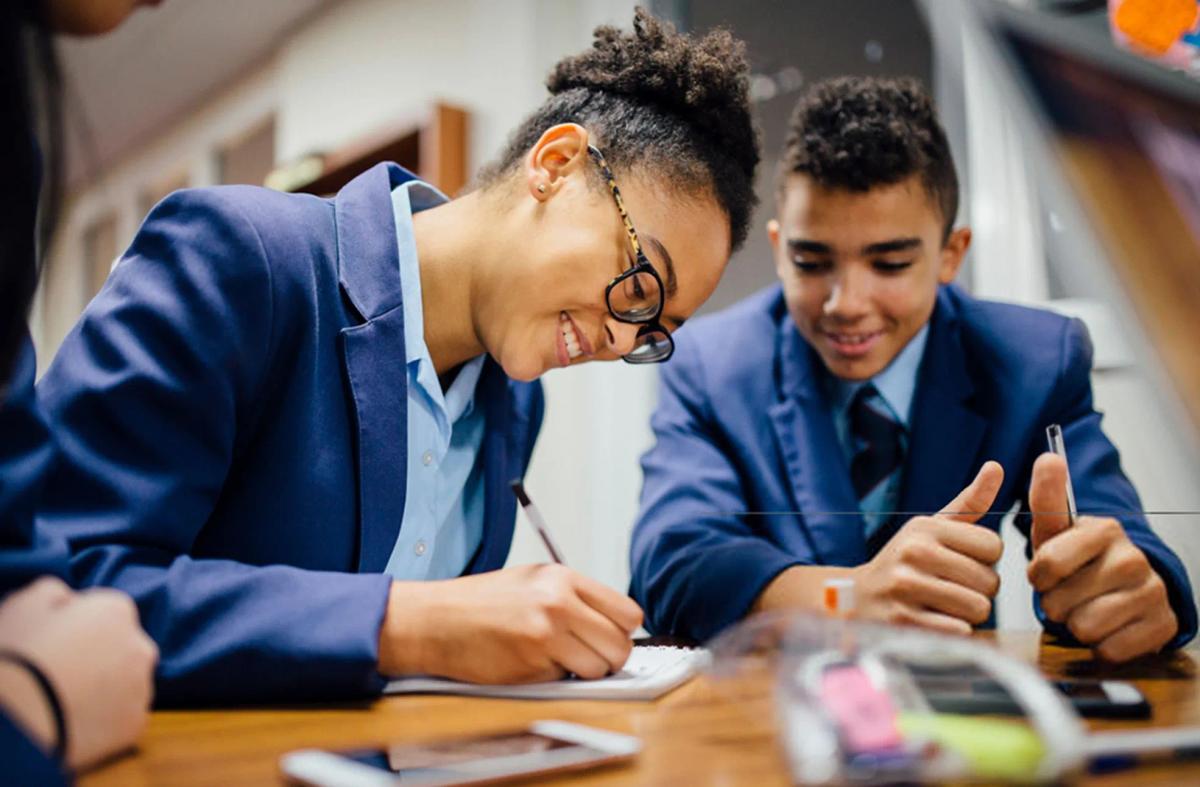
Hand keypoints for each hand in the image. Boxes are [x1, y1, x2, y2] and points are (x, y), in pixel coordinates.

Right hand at [0, 577, 157, 770]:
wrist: (16, 719)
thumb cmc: (15, 656)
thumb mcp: (24, 605)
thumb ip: (54, 592)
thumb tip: (67, 598)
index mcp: (116, 610)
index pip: (107, 613)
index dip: (79, 628)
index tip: (55, 643)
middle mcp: (140, 646)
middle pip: (123, 648)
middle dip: (99, 657)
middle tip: (60, 674)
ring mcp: (141, 688)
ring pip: (126, 684)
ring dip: (105, 689)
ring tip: (63, 700)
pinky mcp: (134, 725)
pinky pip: (122, 718)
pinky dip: (104, 721)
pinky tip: (74, 722)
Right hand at [378, 564, 643, 682]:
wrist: (436, 620)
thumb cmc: (482, 601)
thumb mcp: (534, 580)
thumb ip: (574, 596)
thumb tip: (615, 623)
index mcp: (563, 578)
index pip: (628, 612)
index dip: (623, 631)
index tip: (612, 637)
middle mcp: (559, 604)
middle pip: (620, 646)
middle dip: (609, 658)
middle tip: (590, 657)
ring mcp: (546, 636)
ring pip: (597, 669)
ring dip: (583, 672)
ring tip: (557, 659)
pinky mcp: (531, 667)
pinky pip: (564, 681)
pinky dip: (553, 679)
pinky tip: (529, 663)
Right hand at [850, 461, 1004, 634]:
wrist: (857, 598)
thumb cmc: (905, 562)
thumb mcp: (931, 528)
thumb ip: (969, 502)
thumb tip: (996, 467)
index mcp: (925, 528)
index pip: (994, 546)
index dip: (985, 560)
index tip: (962, 562)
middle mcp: (914, 552)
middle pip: (990, 581)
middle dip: (979, 590)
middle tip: (952, 587)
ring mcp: (906, 587)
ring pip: (978, 608)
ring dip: (968, 613)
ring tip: (944, 605)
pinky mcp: (903, 621)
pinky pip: (959, 631)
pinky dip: (955, 631)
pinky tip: (933, 620)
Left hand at [1027, 453, 1177, 661]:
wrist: (1127, 586)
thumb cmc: (1081, 557)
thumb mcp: (1057, 529)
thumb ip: (1047, 496)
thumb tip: (1048, 457)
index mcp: (1105, 529)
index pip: (1046, 563)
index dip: (1038, 576)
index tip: (1046, 572)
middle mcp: (1133, 558)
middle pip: (1060, 602)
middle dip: (1056, 603)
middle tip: (1068, 592)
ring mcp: (1152, 592)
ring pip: (1083, 628)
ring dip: (1076, 624)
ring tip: (1085, 607)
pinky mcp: (1163, 626)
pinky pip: (1109, 649)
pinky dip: (1100, 644)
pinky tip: (1107, 626)